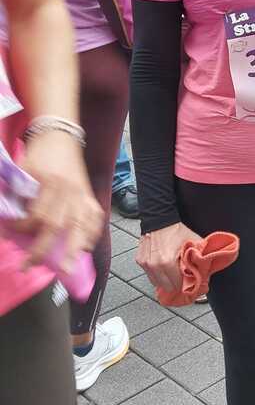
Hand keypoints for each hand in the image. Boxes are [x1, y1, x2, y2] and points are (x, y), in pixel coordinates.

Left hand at [12, 131, 102, 271]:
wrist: (60, 136)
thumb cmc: (39, 154)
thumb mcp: (23, 169)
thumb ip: (17, 192)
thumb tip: (8, 218)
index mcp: (50, 182)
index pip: (36, 214)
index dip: (21, 227)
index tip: (10, 230)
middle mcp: (68, 190)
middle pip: (57, 225)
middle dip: (43, 249)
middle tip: (29, 266)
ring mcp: (82, 193)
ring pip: (80, 225)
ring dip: (73, 248)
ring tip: (67, 268)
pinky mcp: (89, 194)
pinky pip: (95, 217)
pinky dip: (92, 233)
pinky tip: (86, 248)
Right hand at [137, 222, 201, 293]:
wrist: (159, 219)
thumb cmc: (176, 230)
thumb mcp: (193, 242)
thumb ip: (200, 257)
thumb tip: (206, 270)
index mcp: (167, 262)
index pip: (177, 285)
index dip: (185, 285)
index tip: (189, 283)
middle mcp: (154, 265)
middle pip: (166, 287)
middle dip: (175, 284)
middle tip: (182, 279)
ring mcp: (145, 264)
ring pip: (156, 283)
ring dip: (165, 280)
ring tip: (173, 274)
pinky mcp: (140, 261)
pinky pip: (150, 274)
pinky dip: (157, 274)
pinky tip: (164, 268)